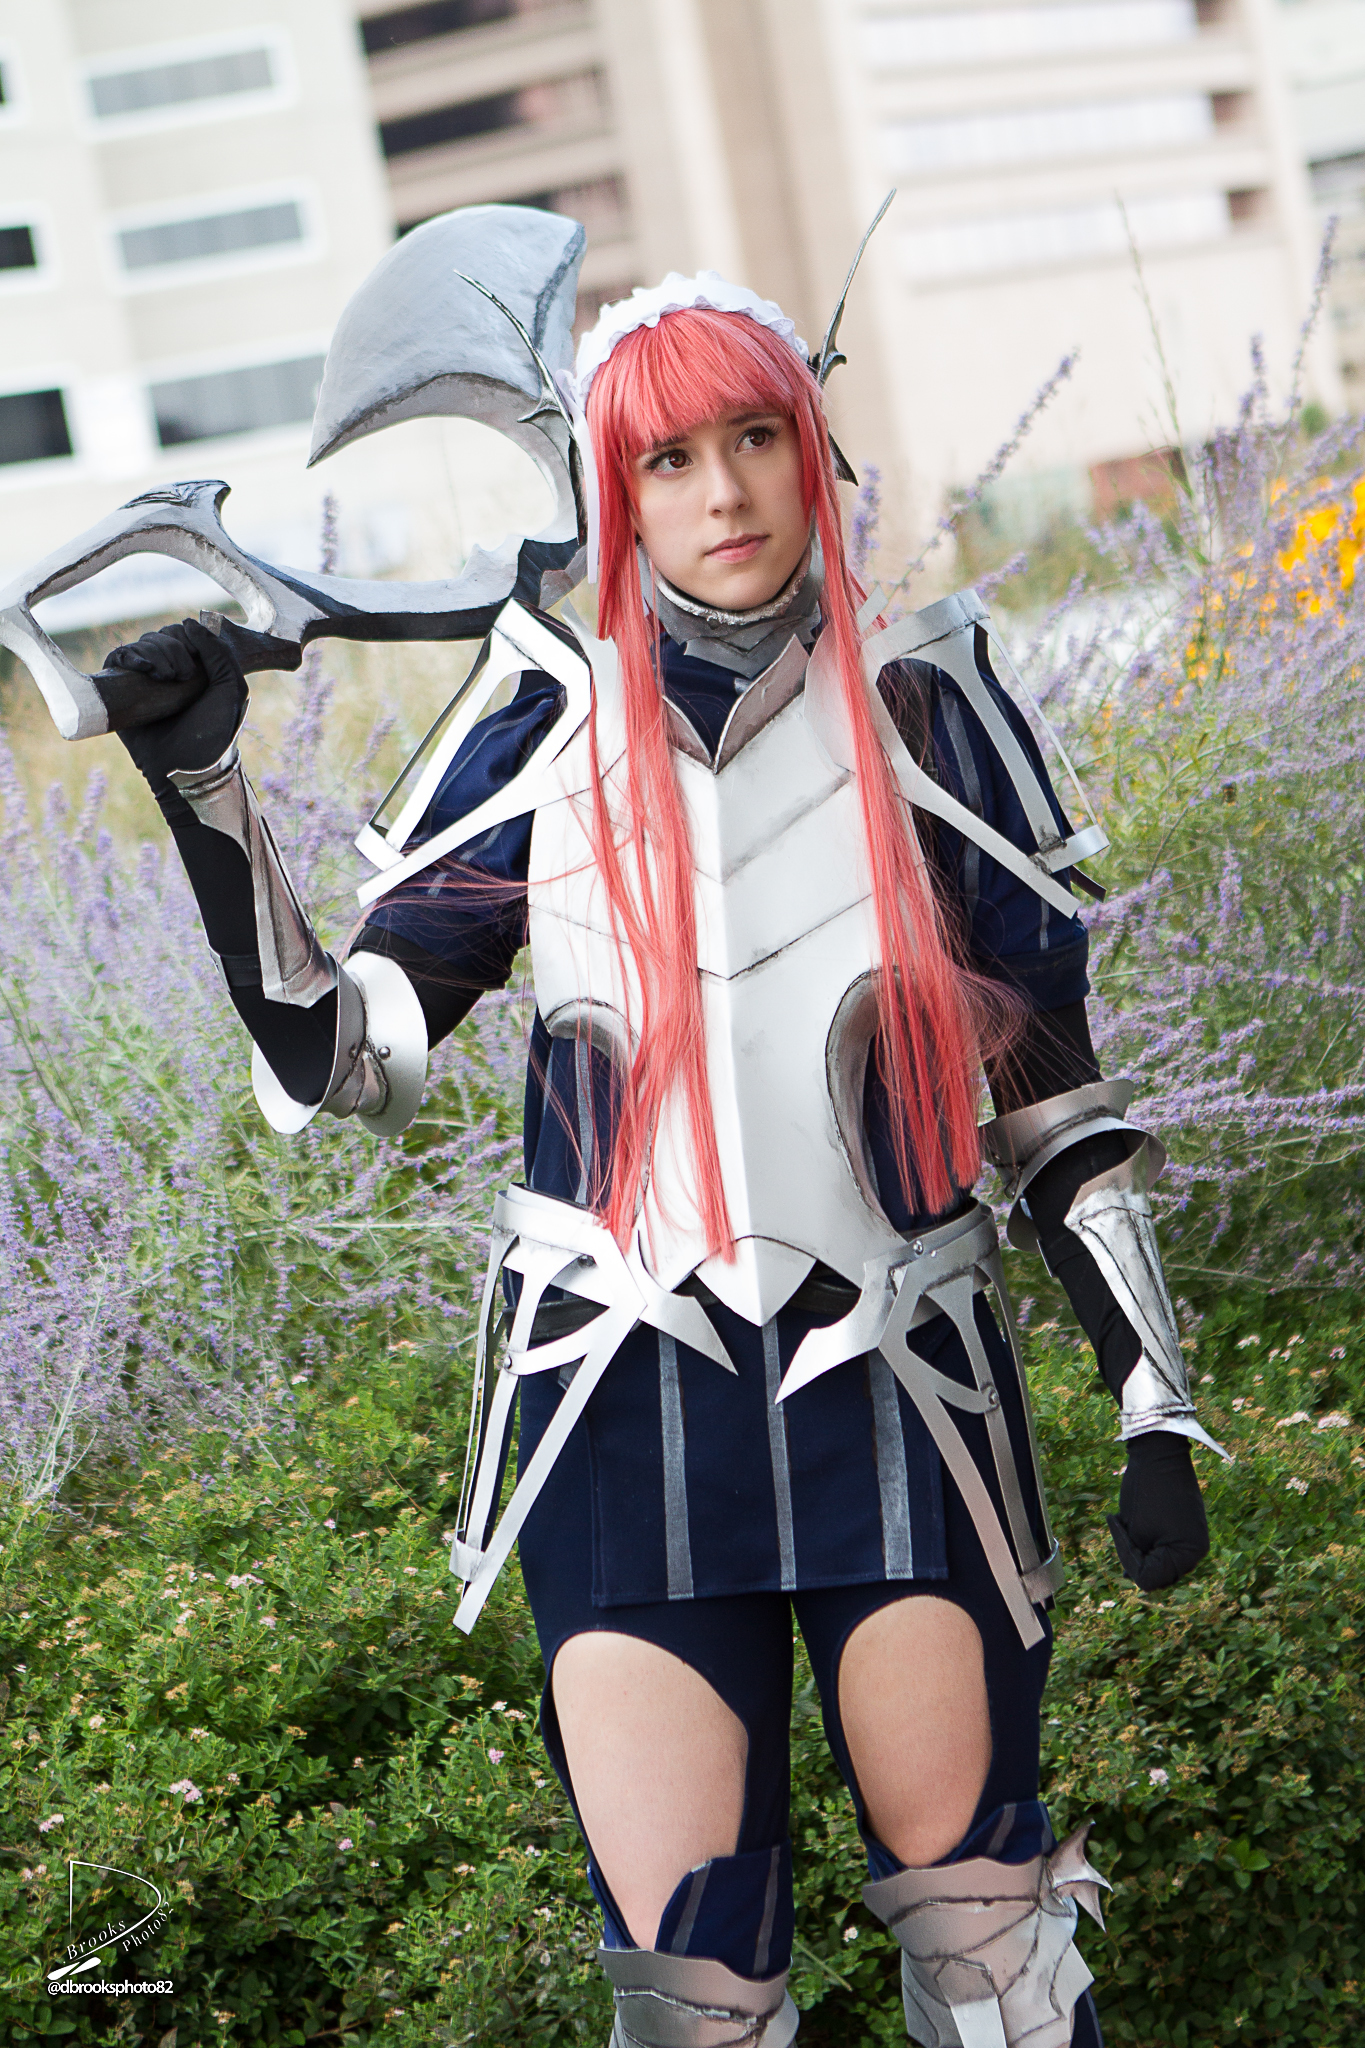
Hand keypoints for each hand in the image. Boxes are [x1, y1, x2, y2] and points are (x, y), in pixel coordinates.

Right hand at [107, 619, 247, 793]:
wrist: (188, 768)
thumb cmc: (214, 734)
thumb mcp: (231, 688)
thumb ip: (219, 652)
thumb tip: (188, 622)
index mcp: (194, 671)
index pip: (182, 634)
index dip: (186, 635)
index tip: (195, 656)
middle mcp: (168, 675)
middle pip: (160, 637)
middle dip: (171, 647)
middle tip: (182, 675)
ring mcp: (143, 683)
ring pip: (141, 646)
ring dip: (155, 652)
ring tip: (166, 678)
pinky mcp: (120, 693)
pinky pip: (117, 660)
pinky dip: (129, 655)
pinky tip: (144, 668)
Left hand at [1107, 1431, 1208, 1590]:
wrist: (1159, 1452)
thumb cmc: (1145, 1491)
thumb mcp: (1134, 1531)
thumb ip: (1135, 1558)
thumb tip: (1134, 1578)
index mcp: (1188, 1554)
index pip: (1148, 1578)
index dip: (1127, 1558)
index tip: (1118, 1526)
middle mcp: (1196, 1552)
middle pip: (1155, 1574)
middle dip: (1133, 1555)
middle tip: (1123, 1525)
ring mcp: (1193, 1540)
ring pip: (1157, 1561)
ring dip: (1139, 1547)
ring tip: (1130, 1520)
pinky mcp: (1186, 1530)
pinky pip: (1162, 1547)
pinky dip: (1146, 1538)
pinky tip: (1137, 1518)